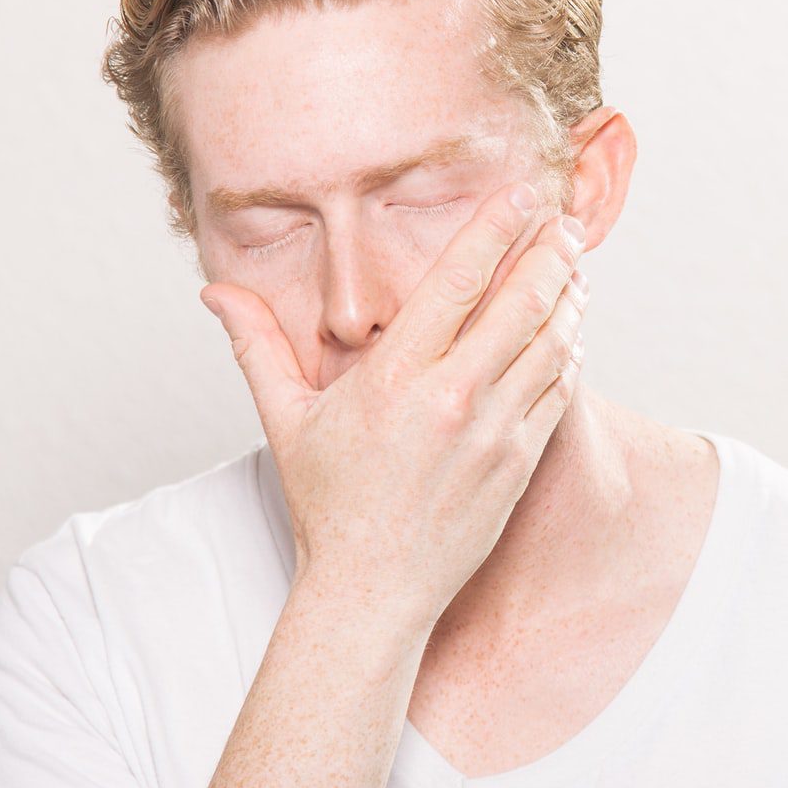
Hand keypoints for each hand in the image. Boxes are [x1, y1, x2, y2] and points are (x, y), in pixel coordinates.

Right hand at [198, 179, 590, 630]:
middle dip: (550, 253)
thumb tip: (214, 294)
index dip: (497, 228)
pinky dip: (569, 353)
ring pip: (551, 344)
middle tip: (562, 223)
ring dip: (568, 298)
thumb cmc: (328, 505)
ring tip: (573, 268)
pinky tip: (569, 331)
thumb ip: (256, 346)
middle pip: (521, 302)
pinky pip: (558, 392)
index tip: (522, 196)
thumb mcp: (285, 420)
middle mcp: (451, 399)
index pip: (458, 281)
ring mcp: (493, 432)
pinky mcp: (519, 463)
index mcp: (395, 378)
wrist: (373, 591)